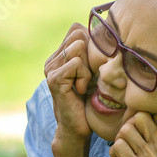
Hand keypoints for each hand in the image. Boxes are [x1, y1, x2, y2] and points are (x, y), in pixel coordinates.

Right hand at [44, 23, 93, 143]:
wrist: (78, 127)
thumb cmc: (90, 100)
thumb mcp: (93, 71)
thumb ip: (92, 52)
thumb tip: (105, 31)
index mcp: (59, 55)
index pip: (77, 29)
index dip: (90, 44)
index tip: (91, 67)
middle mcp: (52, 60)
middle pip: (78, 35)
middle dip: (90, 54)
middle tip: (87, 76)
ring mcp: (50, 68)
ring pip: (78, 47)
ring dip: (87, 66)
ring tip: (83, 83)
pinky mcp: (54, 79)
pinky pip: (76, 63)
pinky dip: (84, 76)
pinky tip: (80, 89)